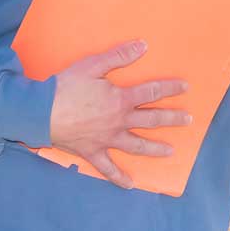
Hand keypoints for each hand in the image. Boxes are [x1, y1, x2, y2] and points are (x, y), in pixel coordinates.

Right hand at [49, 40, 190, 188]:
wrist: (40, 113)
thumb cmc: (66, 87)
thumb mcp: (93, 65)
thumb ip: (119, 56)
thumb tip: (143, 46)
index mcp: (120, 100)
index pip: (151, 93)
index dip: (170, 89)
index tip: (186, 87)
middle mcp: (118, 121)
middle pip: (151, 120)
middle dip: (172, 119)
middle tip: (188, 120)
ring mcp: (107, 140)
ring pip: (136, 146)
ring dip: (155, 149)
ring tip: (171, 152)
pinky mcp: (93, 152)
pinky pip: (108, 168)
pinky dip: (119, 178)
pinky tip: (131, 184)